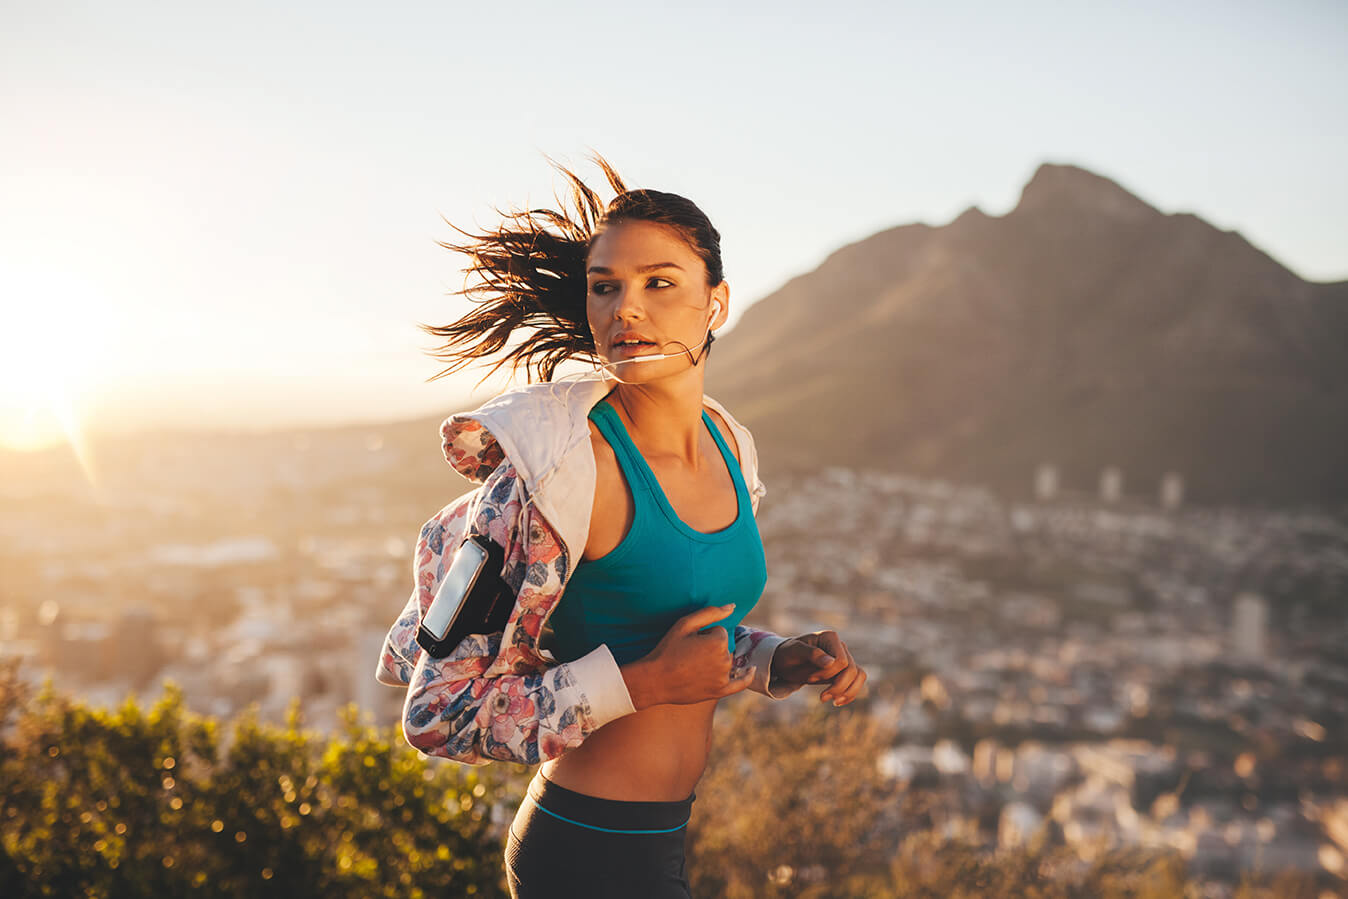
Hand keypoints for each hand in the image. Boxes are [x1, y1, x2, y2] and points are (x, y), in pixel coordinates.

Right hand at [621, 604, 755, 709]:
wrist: (655, 680)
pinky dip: (747, 677)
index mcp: (718, 642)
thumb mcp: (685, 624)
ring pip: (726, 661)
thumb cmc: (668, 649)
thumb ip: (711, 612)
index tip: (689, 643)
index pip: (719, 632)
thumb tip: (732, 606)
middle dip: (710, 648)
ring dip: (715, 661)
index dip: (703, 635)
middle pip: (724, 647)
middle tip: (689, 655)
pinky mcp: (720, 691)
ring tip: (693, 666)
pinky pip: (740, 683)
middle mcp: (725, 660)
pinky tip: (751, 670)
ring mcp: (724, 677)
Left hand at [770, 630, 865, 706]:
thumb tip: (831, 662)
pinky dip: (850, 694)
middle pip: (852, 670)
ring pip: (859, 676)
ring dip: (848, 692)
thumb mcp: (794, 652)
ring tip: (834, 702)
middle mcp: (840, 646)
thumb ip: (812, 654)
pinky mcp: (844, 671)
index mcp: (830, 638)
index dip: (828, 674)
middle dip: (838, 686)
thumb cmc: (788, 653)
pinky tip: (837, 702)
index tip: (810, 678)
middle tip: (821, 697)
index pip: (841, 661)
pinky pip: (856, 681)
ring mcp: (844, 658)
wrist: (786, 662)